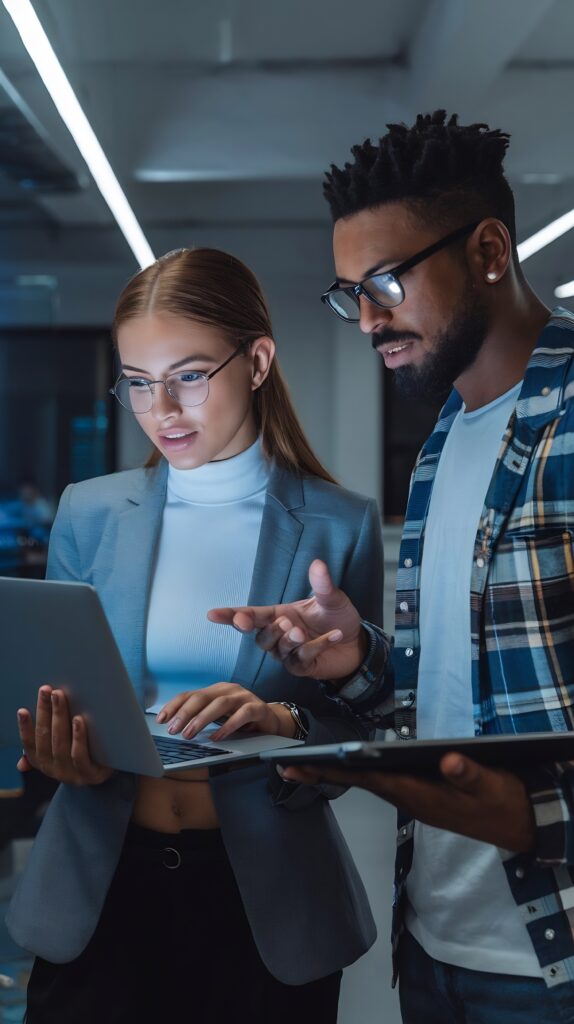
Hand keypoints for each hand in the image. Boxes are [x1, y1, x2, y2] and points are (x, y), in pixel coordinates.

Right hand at [17, 686, 113, 785]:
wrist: (107, 772)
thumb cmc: (81, 754)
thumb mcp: (60, 751)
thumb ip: (43, 746)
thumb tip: (21, 756)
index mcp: (43, 762)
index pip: (29, 744)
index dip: (24, 728)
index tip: (22, 710)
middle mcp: (53, 769)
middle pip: (45, 737)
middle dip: (45, 711)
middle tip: (47, 690)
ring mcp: (71, 773)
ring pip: (60, 743)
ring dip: (59, 718)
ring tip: (59, 697)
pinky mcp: (90, 774)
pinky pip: (80, 755)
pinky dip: (78, 737)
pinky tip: (78, 719)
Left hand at [156, 683, 296, 740]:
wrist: (271, 721)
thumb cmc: (240, 720)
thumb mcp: (218, 718)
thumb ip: (201, 718)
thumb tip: (176, 729)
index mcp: (215, 691)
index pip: (190, 694)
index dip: (174, 706)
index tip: (161, 719)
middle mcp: (227, 690)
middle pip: (202, 697)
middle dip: (184, 713)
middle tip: (173, 729)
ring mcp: (243, 697)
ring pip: (219, 704)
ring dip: (202, 719)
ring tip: (189, 734)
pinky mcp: (257, 707)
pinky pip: (242, 714)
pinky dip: (228, 726)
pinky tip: (217, 737)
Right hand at [208, 559, 365, 679]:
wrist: (357, 642)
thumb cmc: (337, 618)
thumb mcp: (332, 598)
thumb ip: (322, 585)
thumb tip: (318, 563)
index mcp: (279, 614)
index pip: (250, 615)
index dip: (230, 616)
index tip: (213, 614)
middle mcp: (279, 635)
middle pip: (261, 637)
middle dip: (267, 630)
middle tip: (282, 622)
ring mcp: (289, 653)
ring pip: (277, 650)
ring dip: (288, 640)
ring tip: (301, 632)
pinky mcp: (302, 667)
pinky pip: (301, 659)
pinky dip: (317, 646)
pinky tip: (334, 636)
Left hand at [281, 754, 535, 852]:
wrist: (522, 823)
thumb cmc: (505, 803)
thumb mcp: (493, 786)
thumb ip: (471, 774)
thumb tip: (449, 759)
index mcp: (420, 795)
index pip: (367, 779)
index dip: (333, 770)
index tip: (299, 765)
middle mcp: (411, 798)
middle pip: (359, 782)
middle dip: (323, 772)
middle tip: (284, 765)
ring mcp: (415, 798)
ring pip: (370, 783)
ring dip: (339, 773)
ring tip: (306, 763)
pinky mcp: (423, 795)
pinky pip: (384, 783)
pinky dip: (362, 773)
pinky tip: (349, 766)